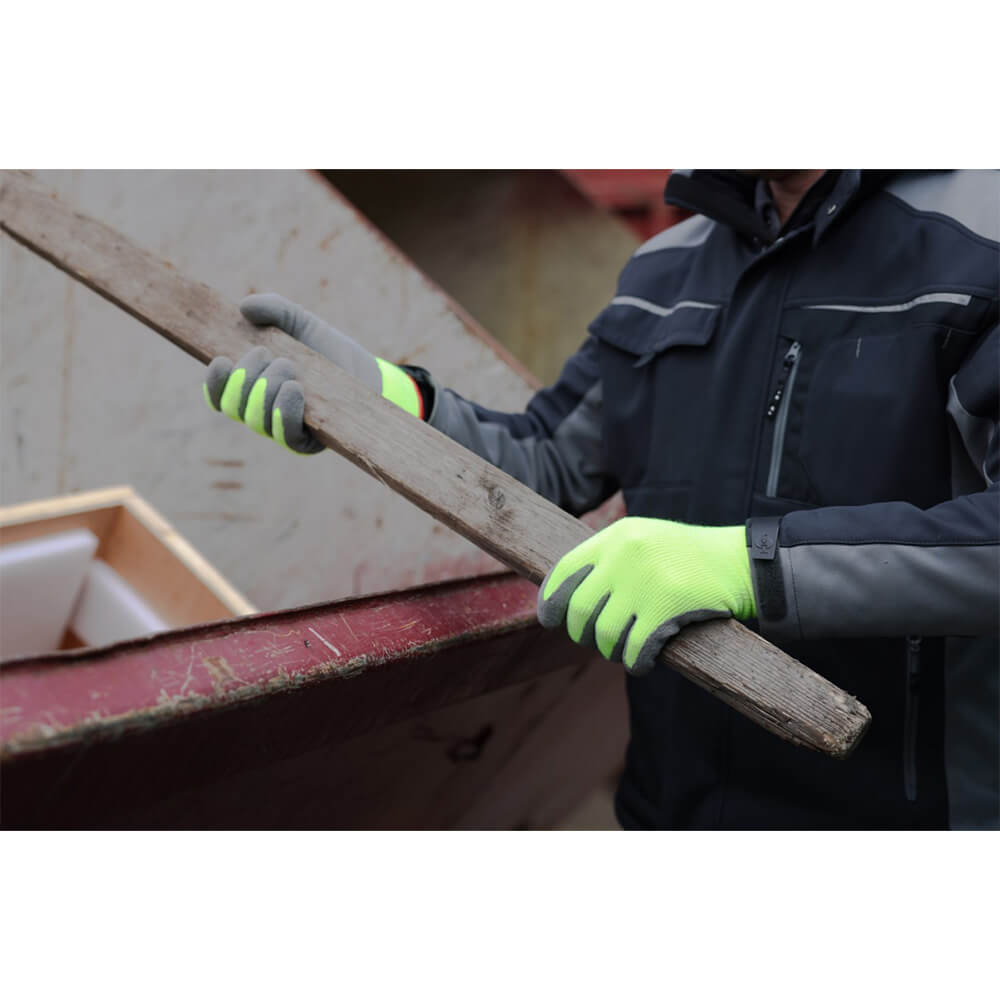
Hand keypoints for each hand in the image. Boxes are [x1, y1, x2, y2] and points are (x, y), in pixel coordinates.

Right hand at [203, 293, 424, 453]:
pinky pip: (285, 436)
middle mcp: (262, 411)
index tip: (223, 360)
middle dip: (245, 377)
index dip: (214, 383)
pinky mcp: (308, 442)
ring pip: (255, 421)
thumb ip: (273, 309)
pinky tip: (294, 388)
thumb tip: (244, 307)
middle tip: (268, 354)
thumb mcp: (299, 321)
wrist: (364, 369)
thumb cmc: (326, 347)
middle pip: (234, 406)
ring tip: (288, 366)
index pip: (219, 396)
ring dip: (265, 389)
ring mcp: (284, 429)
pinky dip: (283, 411)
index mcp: (252, 387)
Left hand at [537, 517, 755, 674]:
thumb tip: (566, 596)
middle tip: (594, 641)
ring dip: (610, 651)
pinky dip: (635, 663)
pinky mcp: (665, 608)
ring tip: (622, 651)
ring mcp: (644, 582)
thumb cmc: (688, 557)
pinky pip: (634, 649)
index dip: (551, 600)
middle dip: (581, 634)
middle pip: (580, 610)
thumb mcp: (644, 539)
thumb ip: (609, 558)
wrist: (740, 561)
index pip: (565, 571)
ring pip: (604, 634)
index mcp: (616, 537)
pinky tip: (642, 663)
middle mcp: (624, 556)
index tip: (550, 619)